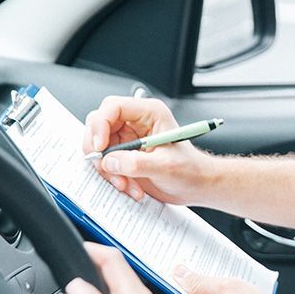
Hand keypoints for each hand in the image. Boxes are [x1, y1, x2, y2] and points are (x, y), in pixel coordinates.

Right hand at [82, 95, 215, 203]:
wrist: (196, 185)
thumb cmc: (190, 170)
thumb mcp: (165, 167)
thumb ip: (136, 164)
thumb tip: (109, 161)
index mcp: (150, 113)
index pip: (113, 107)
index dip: (101, 125)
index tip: (100, 147)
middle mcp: (136, 121)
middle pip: (99, 125)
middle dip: (100, 151)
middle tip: (108, 170)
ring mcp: (128, 138)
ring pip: (98, 146)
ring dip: (107, 169)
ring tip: (126, 184)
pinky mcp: (124, 153)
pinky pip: (104, 161)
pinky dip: (111, 176)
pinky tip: (129, 185)